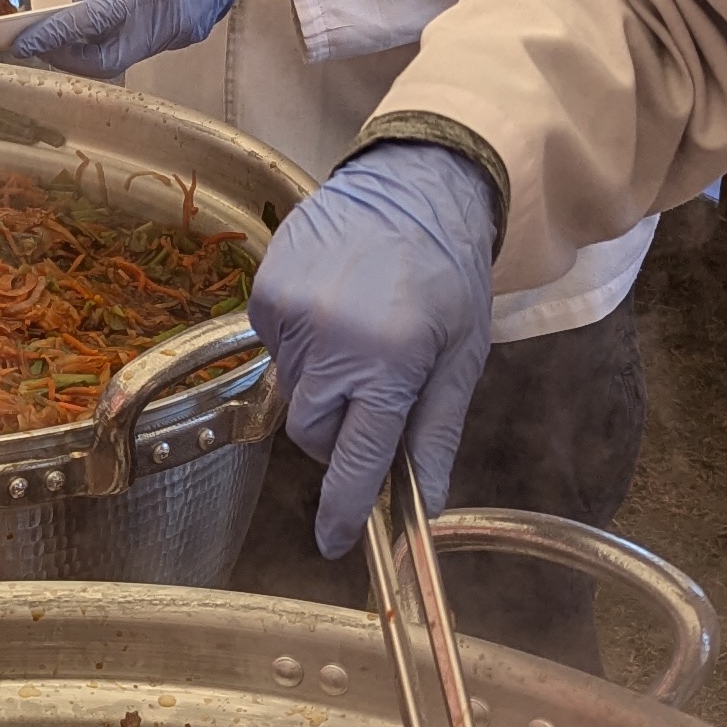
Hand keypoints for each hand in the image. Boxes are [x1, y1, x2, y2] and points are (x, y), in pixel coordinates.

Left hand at [5, 0, 273, 78]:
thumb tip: (80, 2)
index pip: (92, 25)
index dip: (52, 37)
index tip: (22, 43)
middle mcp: (169, 22)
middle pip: (106, 60)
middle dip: (66, 56)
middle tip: (38, 43)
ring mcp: (182, 33)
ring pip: (123, 57)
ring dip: (89, 50)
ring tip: (61, 32)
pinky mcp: (189, 34)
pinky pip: (142, 45)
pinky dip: (114, 40)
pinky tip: (99, 24)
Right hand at [247, 141, 500, 557]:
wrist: (412, 184)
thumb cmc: (448, 272)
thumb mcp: (461, 356)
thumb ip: (436, 432)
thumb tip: (428, 505)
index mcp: (389, 363)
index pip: (357, 458)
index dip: (346, 509)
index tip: (336, 543)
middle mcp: (332, 343)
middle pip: (314, 433)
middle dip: (339, 431)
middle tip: (372, 393)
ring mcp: (291, 316)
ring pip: (295, 390)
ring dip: (322, 381)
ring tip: (358, 331)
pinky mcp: (265, 293)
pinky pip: (277, 349)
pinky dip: (302, 344)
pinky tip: (334, 307)